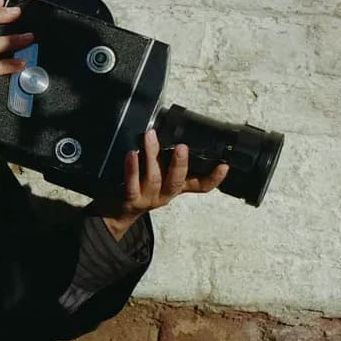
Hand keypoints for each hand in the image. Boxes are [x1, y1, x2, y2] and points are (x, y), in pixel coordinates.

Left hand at [93, 127, 229, 239]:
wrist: (116, 212)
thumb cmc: (139, 186)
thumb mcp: (159, 174)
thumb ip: (166, 159)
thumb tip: (171, 128)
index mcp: (176, 187)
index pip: (201, 186)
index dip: (214, 178)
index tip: (224, 166)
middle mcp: (165, 194)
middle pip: (178, 181)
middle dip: (181, 164)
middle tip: (182, 147)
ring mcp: (148, 198)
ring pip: (155, 178)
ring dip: (153, 155)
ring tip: (151, 137)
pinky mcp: (130, 199)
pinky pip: (132, 185)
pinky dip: (132, 169)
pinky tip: (132, 154)